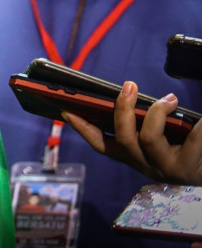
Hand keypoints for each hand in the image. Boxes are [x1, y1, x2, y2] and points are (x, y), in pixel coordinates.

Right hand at [63, 80, 201, 184]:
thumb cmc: (185, 154)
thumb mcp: (160, 143)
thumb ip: (145, 125)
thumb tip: (133, 96)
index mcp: (133, 157)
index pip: (102, 144)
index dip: (83, 128)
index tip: (67, 111)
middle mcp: (144, 164)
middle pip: (123, 137)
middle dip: (122, 108)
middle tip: (129, 85)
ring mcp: (165, 168)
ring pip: (148, 138)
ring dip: (157, 112)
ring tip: (170, 99)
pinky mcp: (187, 169)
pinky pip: (191, 140)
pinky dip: (197, 126)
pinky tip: (200, 119)